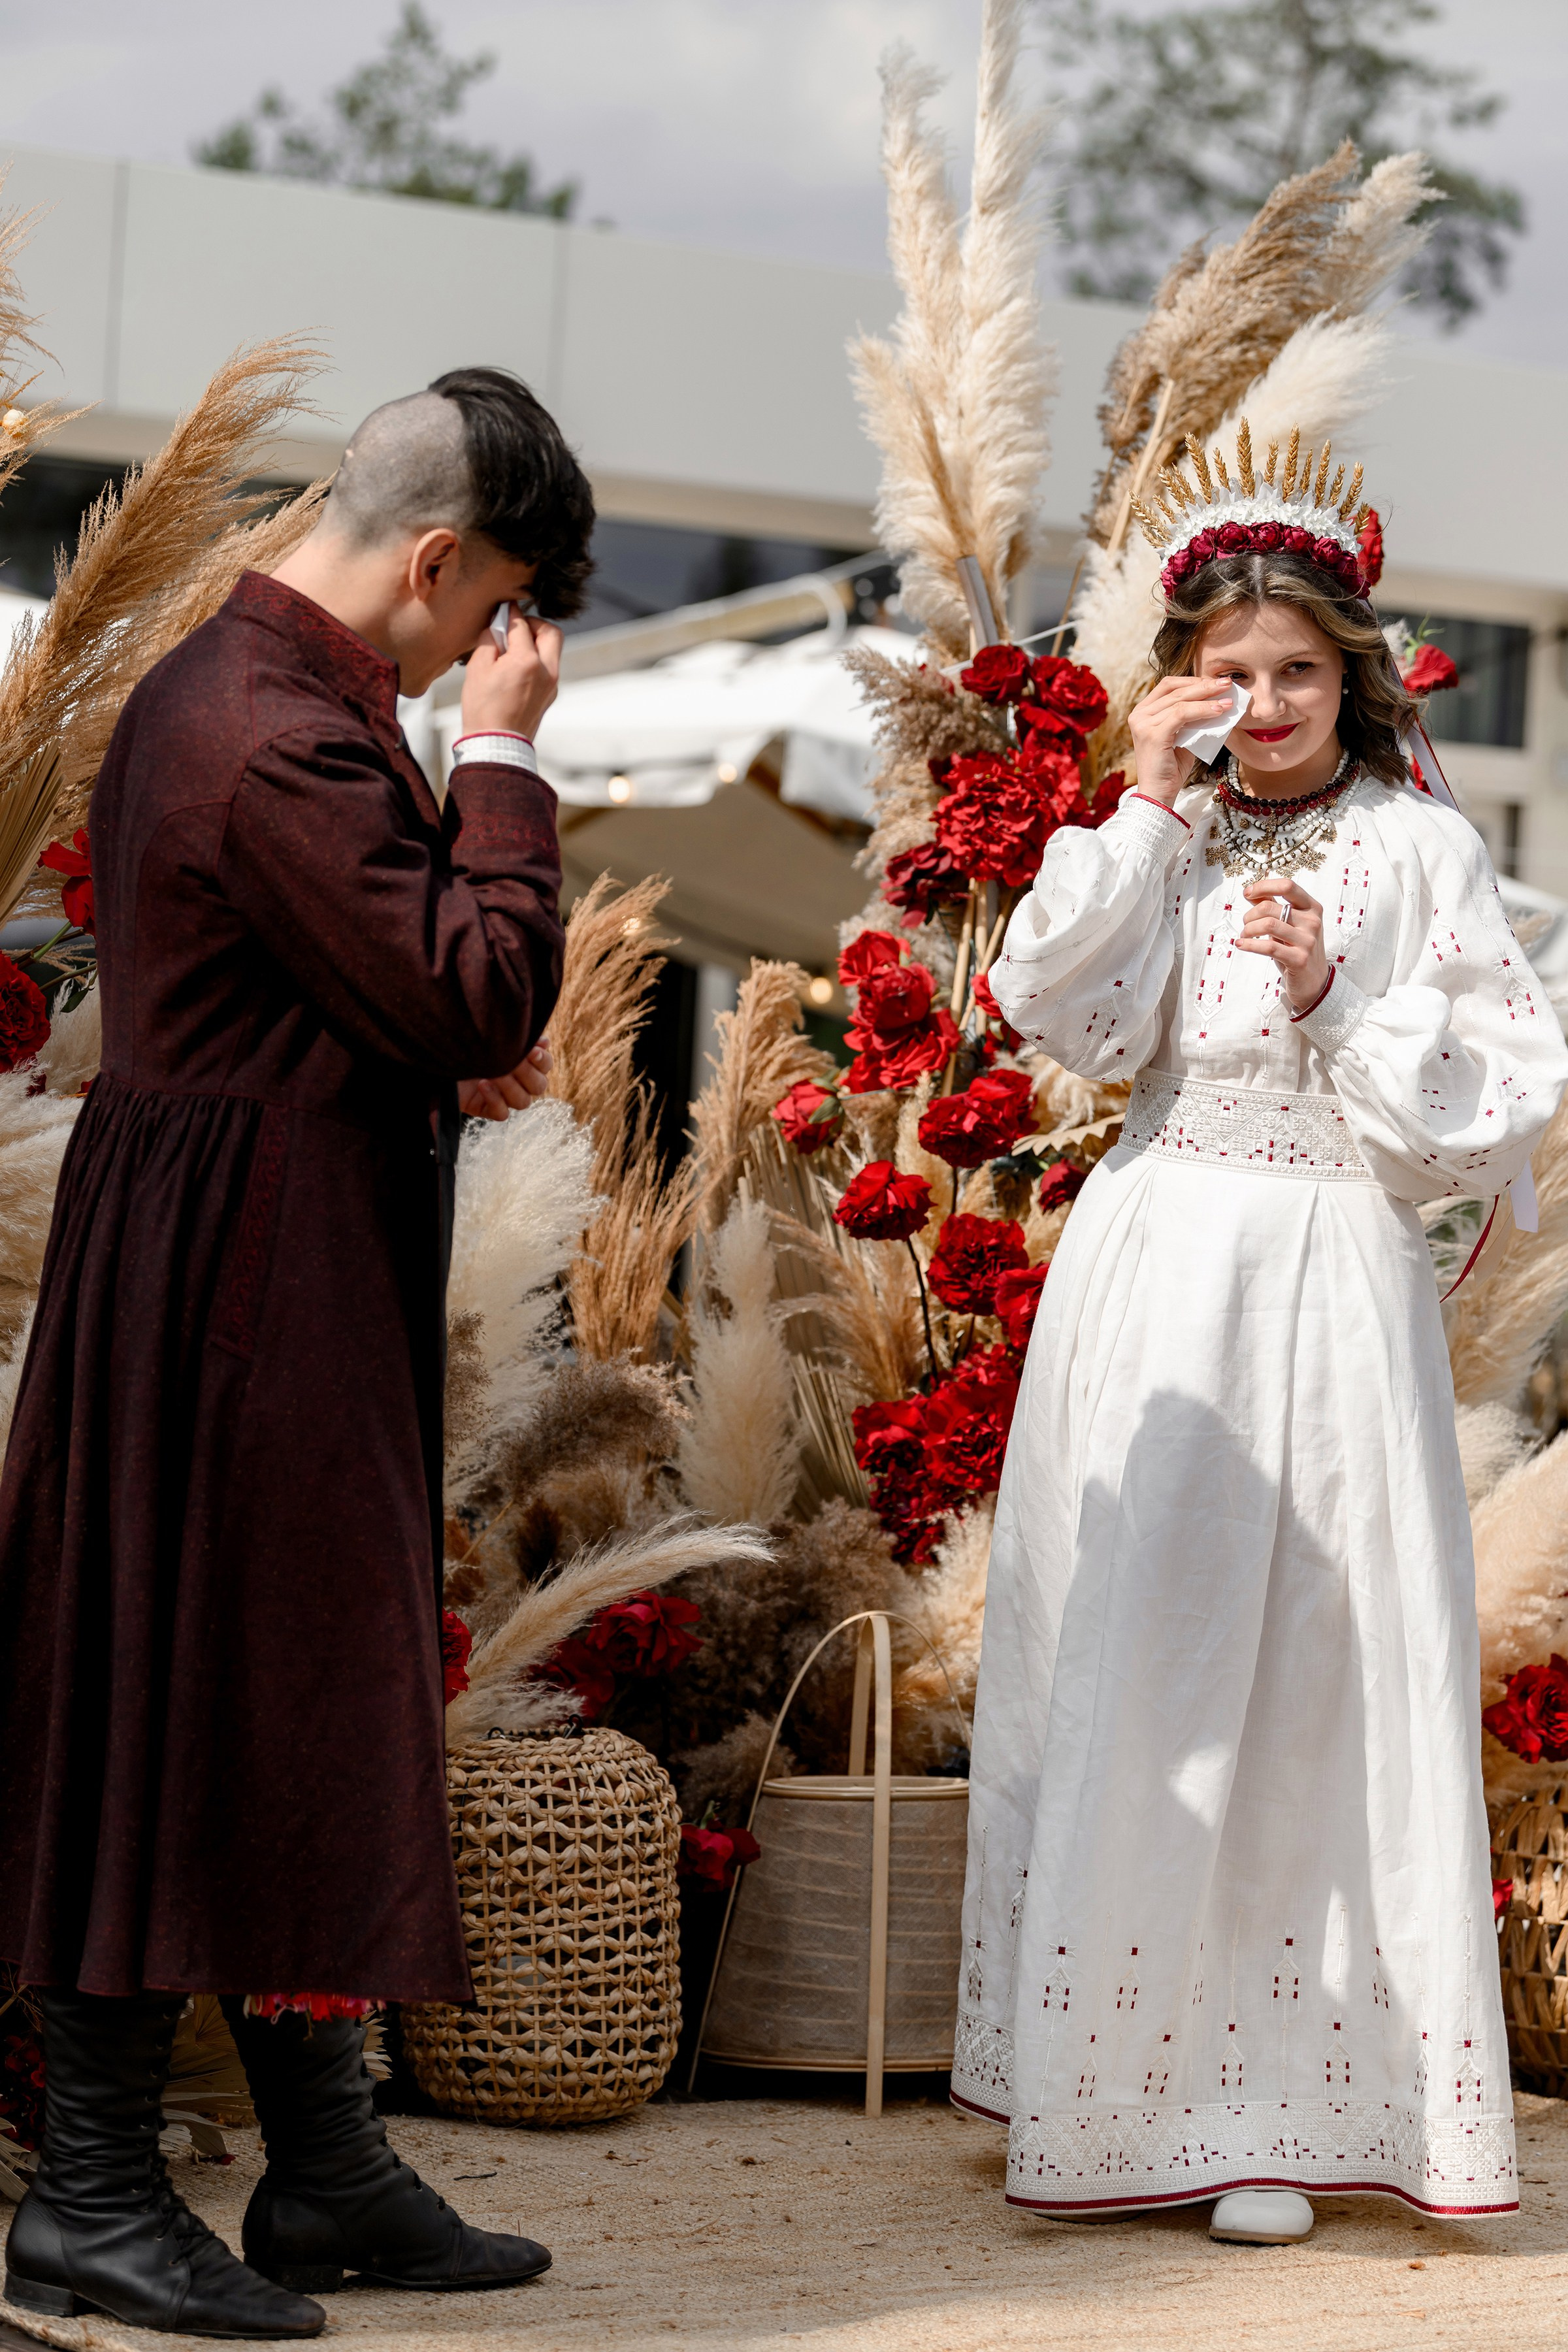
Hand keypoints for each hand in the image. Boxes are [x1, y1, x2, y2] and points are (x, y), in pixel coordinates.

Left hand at [457, 1038, 552, 1121]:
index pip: (545, 1066)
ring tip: (494, 1072)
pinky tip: (483, 1085)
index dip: (543, 1061)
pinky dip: (495, 1101)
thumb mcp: (490, 1035)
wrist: (436, 1055)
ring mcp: (501, 1097)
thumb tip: (544, 1042)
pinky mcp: (485, 1109)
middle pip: (539, 1086)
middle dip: (528, 1073)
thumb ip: (516, 1037)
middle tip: (514, 1061)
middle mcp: (516, 1082)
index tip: (533, 1050)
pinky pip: (501, 1114)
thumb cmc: (466, 1040)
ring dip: (511, 1087)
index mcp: (523, 1063)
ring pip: (522, 1102)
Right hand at [460, 607, 562, 742]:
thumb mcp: (478, 669)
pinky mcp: (550, 695)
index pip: (521, 625)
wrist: (496, 745)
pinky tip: (518, 666)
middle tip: (516, 627)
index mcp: (527, 661)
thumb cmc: (483, 709)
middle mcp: (546, 671)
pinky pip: (549, 668)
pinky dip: (537, 660)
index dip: (511, 613)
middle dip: (534, 624)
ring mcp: (552, 685)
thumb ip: (490, 641)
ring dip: (537, 642)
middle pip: (551, 632)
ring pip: (553, 651)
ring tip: (515, 647)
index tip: (505, 607)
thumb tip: (497, 626)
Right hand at [1127, 674, 1238, 805]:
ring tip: (1228, 700)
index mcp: (1143, 712)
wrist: (1158, 794)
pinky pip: (1181, 714)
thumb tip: (1218, 701)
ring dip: (1208, 698)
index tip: (1215, 683)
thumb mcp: (1182, 736)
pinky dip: (1202, 711)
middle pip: (1175, 689)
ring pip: (1180, 701)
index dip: (1192, 680)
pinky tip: (1219, 711)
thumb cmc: (1171, 768)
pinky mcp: (1153, 735)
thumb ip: (1191, 718)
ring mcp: (1143, 724)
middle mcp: (1139, 715)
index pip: (1168, 685)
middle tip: (1227, 683)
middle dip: (1204, 685)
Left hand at [1236, 879, 1330, 1009]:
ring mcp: (1308, 940)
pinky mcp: (1299, 959)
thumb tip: (1252, 892)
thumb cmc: (1297, 949)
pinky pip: (1268, 946)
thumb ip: (1273, 907)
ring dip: (1248, 929)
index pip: (1287, 886)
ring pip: (1268, 924)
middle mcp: (1312, 921)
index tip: (1247, 892)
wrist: (1314, 982)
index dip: (1264, 886)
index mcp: (1312, 908)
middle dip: (1250, 915)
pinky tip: (1241, 944)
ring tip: (1244, 935)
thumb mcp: (1289, 925)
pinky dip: (1249, 944)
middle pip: (1270, 907)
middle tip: (1245, 925)